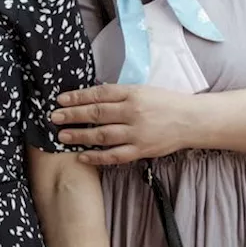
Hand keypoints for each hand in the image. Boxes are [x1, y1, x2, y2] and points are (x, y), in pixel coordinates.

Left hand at [50, 84, 196, 165]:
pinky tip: (82, 155)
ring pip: (102, 135)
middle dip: (72, 115)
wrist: (192, 120)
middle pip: (97, 113)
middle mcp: (133, 112)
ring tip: (62, 135)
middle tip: (54, 117)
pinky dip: (97, 156)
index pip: (99, 93)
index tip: (60, 99)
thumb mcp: (142, 90)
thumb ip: (118, 94)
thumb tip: (90, 96)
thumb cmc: (164, 102)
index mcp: (132, 93)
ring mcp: (137, 133)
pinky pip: (115, 155)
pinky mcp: (142, 150)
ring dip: (79, 135)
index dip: (78, 97)